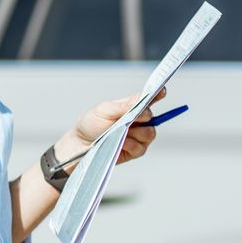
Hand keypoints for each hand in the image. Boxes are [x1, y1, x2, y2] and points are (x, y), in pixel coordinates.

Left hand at [51, 87, 167, 168]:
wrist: (79, 145)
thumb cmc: (90, 124)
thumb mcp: (104, 110)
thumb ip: (124, 105)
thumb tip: (142, 98)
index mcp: (131, 107)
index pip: (149, 99)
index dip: (158, 94)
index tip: (161, 91)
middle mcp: (137, 121)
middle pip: (153, 117)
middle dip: (145, 117)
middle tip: (134, 118)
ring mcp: (137, 137)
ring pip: (150, 133)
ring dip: (137, 133)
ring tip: (121, 133)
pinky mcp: (134, 151)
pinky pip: (141, 148)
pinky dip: (131, 145)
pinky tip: (120, 143)